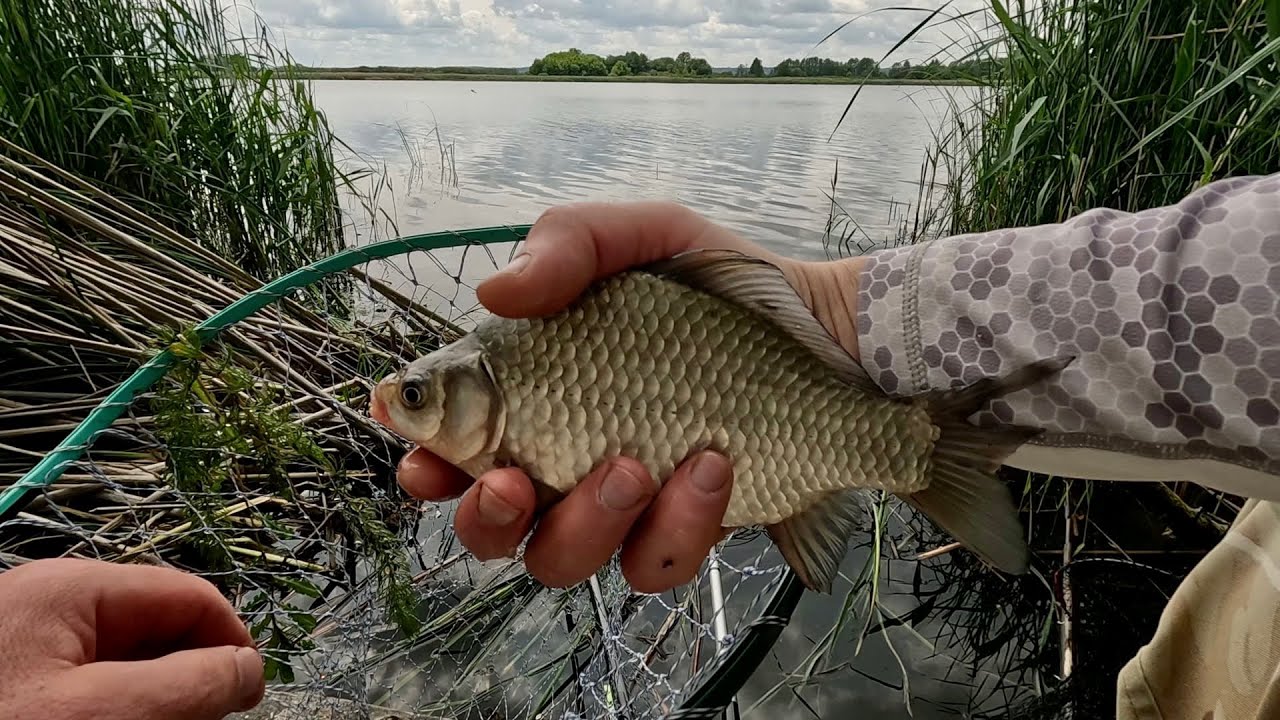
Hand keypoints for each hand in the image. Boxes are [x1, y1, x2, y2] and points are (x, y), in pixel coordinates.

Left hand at [0, 558, 264, 719]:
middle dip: (189, 676)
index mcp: (70, 588)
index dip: (232, 644)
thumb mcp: (110, 713)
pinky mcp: (15, 684)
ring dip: (155, 698)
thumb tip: (248, 667)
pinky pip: (86, 686)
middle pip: (157, 631)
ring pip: (124, 665)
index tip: (250, 697)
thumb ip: (192, 683)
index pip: (189, 596)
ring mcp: (25, 648)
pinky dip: (115, 707)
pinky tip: (117, 719)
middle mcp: (47, 606)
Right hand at [396, 201, 865, 592]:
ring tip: (638, 464)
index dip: (424, 458)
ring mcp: (622, 503)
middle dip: (488, 518)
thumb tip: (495, 290)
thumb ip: (569, 244)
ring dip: (586, 523)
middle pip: (491, 527)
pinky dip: (676, 526)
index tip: (424, 458)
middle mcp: (563, 456)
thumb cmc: (722, 285)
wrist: (827, 333)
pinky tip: (714, 466)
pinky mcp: (683, 531)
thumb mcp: (646, 235)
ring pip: (562, 559)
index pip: (453, 437)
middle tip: (517, 481)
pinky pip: (653, 563)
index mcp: (534, 389)